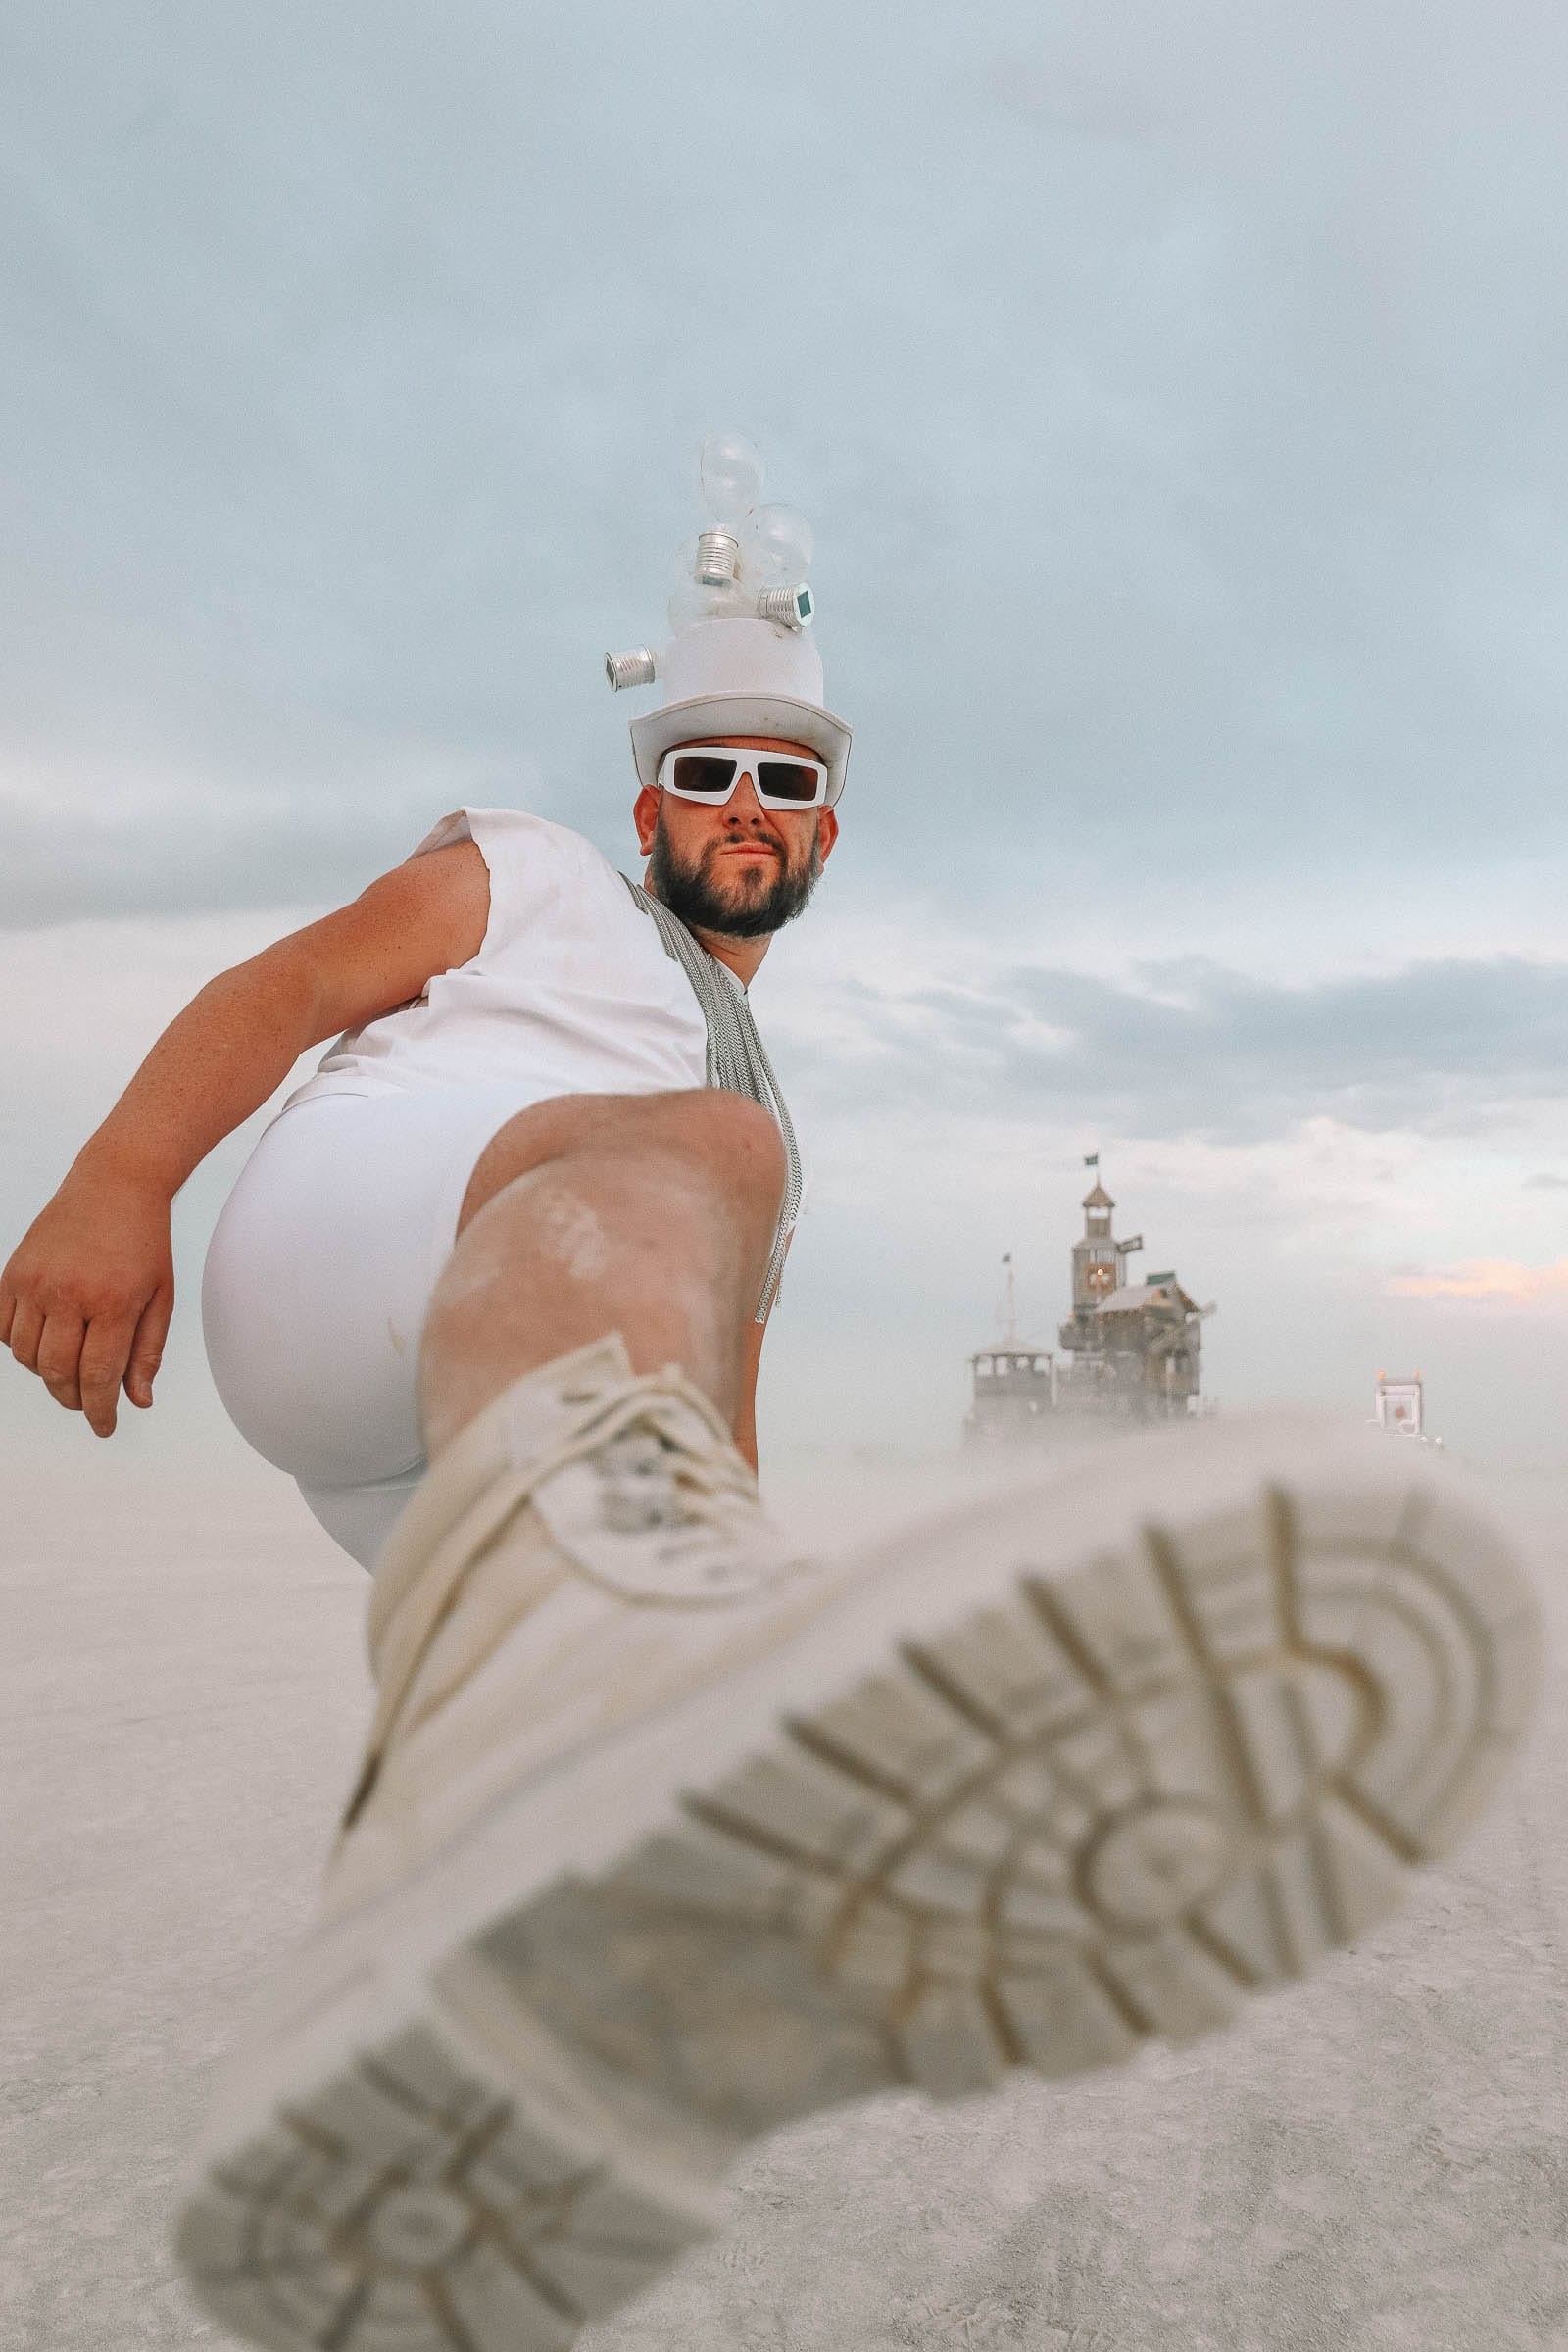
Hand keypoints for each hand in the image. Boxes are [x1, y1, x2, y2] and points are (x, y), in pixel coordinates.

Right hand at [1, 1170, 175, 1436]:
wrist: (114, 1184)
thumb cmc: (143, 1242)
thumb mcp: (160, 1297)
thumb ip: (146, 1352)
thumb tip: (137, 1400)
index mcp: (112, 1302)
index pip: (96, 1377)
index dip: (98, 1411)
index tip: (104, 1426)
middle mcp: (67, 1294)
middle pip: (57, 1373)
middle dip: (73, 1398)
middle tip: (87, 1402)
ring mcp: (34, 1283)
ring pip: (26, 1357)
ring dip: (46, 1372)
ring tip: (70, 1365)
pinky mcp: (12, 1274)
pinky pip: (3, 1330)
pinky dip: (19, 1346)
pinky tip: (45, 1340)